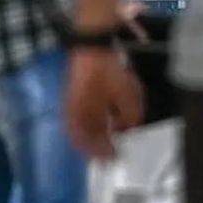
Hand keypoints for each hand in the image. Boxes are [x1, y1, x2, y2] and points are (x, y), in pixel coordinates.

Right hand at [66, 42, 141, 159]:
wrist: (92, 46)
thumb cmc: (110, 74)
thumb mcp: (129, 98)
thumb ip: (130, 119)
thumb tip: (125, 129)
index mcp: (86, 118)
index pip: (92, 144)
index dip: (105, 153)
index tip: (117, 156)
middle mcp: (74, 114)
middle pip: (82, 138)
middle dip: (96, 147)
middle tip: (111, 152)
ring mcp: (71, 103)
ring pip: (79, 128)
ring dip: (92, 136)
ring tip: (107, 137)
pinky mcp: (73, 95)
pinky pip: (79, 117)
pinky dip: (89, 123)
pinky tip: (102, 120)